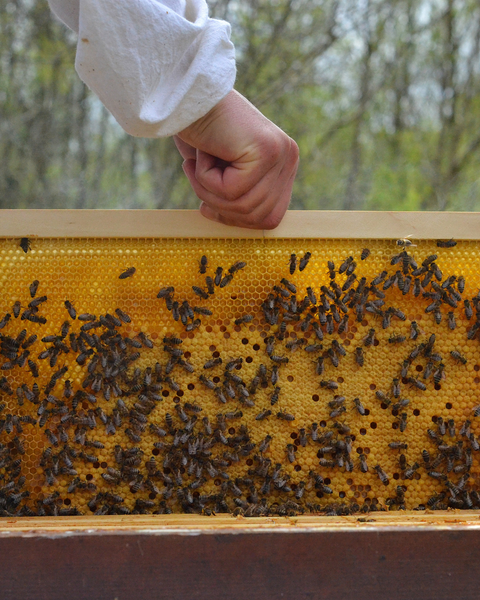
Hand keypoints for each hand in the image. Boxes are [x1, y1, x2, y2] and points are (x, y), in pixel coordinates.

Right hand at [174, 90, 298, 229]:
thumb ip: (237, 197)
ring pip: (244, 206)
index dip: (238, 221)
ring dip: (209, 192)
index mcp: (283, 166)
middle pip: (260, 218)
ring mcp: (280, 153)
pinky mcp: (265, 150)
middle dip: (222, 208)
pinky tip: (202, 152)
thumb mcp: (223, 173)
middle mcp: (288, 158)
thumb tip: (234, 222)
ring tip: (197, 164)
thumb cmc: (198, 132)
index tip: (209, 208)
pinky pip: (232, 190)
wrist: (184, 94)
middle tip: (198, 179)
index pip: (270, 217)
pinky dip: (206, 178)